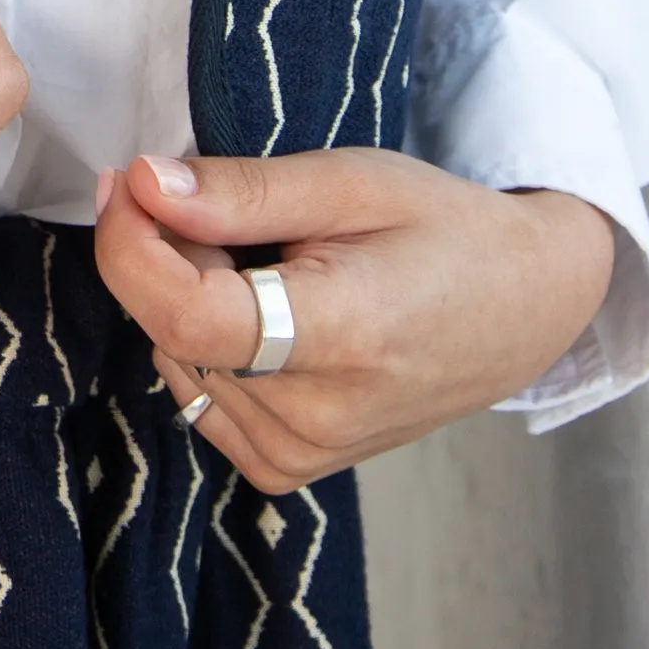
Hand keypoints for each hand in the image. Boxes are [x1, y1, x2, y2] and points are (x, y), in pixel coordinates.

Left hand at [93, 147, 617, 493]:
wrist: (522, 307)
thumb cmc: (442, 229)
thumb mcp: (350, 181)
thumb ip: (242, 191)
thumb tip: (142, 185)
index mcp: (344, 339)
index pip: (189, 316)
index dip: (132, 244)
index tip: (126, 180)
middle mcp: (318, 418)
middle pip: (175, 332)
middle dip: (166, 254)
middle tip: (225, 205)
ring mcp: (304, 455)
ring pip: (180, 363)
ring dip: (187, 299)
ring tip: (268, 260)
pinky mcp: (291, 468)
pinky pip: (203, 397)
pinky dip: (207, 344)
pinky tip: (264, 309)